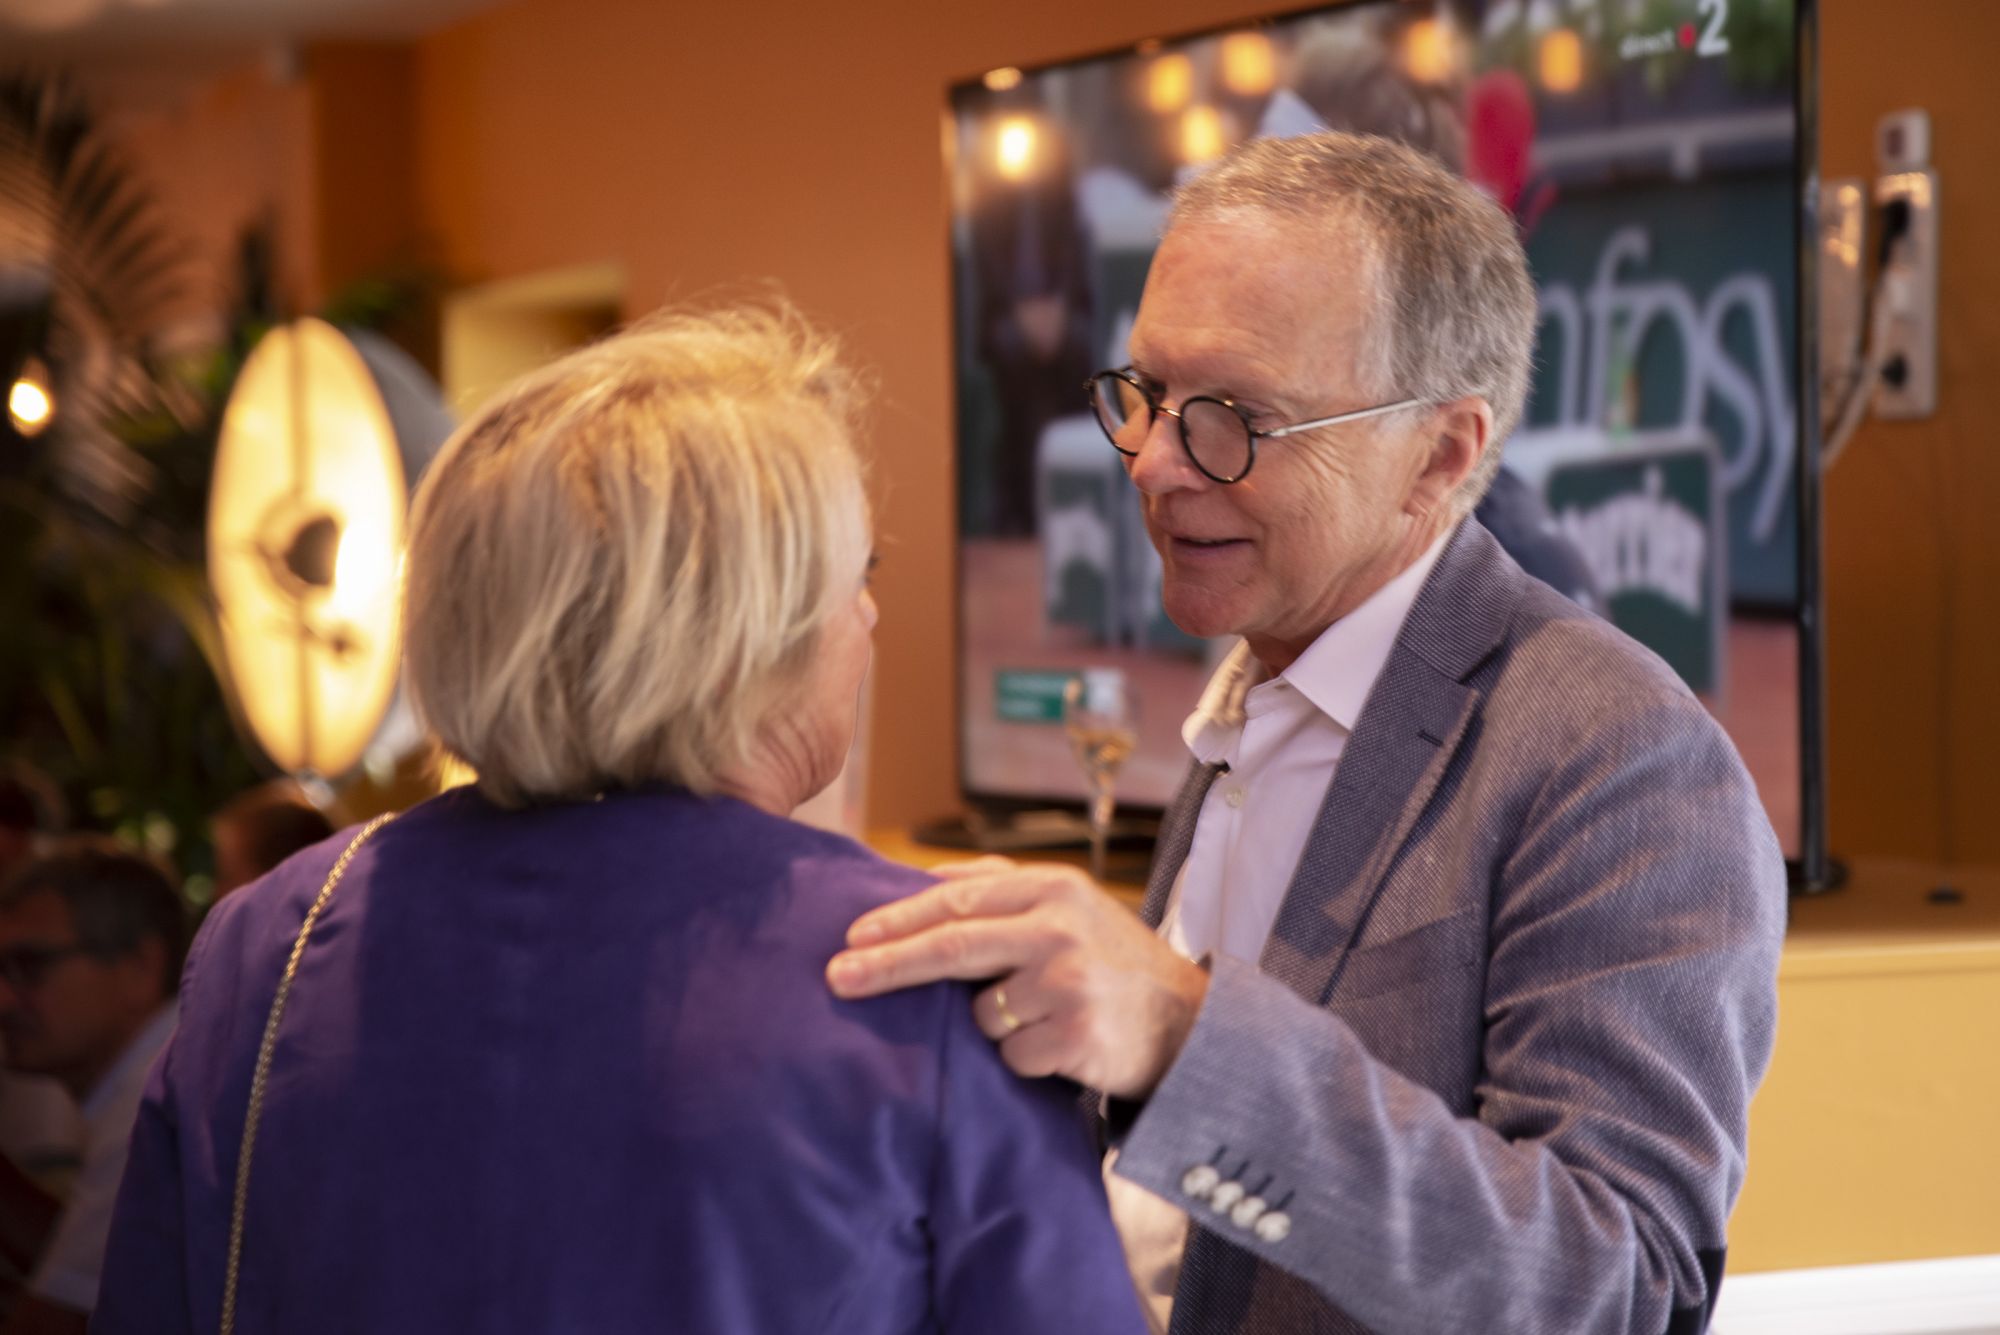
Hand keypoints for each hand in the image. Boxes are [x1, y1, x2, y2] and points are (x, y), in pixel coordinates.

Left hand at [825, 857, 1208, 1098]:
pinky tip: (1062, 1047)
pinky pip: (1011, 1055)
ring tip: (1045, 1018)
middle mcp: (1059, 929)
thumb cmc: (1113, 962)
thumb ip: (1001, 886)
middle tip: (837, 978)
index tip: (850, 937)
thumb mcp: (1070, 905)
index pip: (957, 901)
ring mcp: (1068, 983)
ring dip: (994, 1025)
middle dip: (887, 964)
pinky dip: (1022, 1059)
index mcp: (1052, 888)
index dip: (898, 919)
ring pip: (980, 1014)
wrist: (1192, 1024)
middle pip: (951, 947)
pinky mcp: (1076, 1035)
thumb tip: (918, 876)